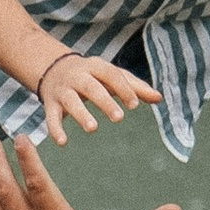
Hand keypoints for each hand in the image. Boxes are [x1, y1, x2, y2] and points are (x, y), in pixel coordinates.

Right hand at [36, 48, 163, 144]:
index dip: (122, 88)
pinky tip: (63, 142)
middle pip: (91, 87)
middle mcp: (78, 76)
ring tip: (93, 128)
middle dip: (104, 101)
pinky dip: (55, 129)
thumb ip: (134, 87)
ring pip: (71, 101)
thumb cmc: (92, 75)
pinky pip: (51, 116)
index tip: (134, 104)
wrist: (53, 68)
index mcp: (96, 67)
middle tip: (118, 118)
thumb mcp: (111, 76)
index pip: (110, 75)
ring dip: (81, 114)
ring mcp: (63, 90)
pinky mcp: (50, 103)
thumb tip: (159, 98)